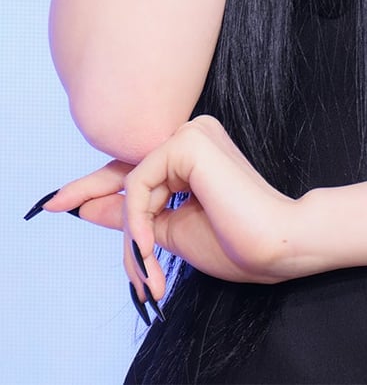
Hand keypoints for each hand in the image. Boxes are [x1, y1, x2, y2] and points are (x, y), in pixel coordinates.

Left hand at [35, 116, 330, 304]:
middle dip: (99, 203)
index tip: (59, 201)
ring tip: (147, 270)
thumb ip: (133, 217)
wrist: (275, 245)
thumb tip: (85, 207)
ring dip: (131, 233)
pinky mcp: (188, 143)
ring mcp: (192, 134)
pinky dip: (137, 220)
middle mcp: (193, 135)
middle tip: (53, 206)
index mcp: (196, 154)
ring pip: (132, 185)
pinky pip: (139, 184)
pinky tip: (148, 247)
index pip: (138, 169)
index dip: (98, 187)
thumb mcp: (170, 232)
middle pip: (130, 176)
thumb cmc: (235, 243)